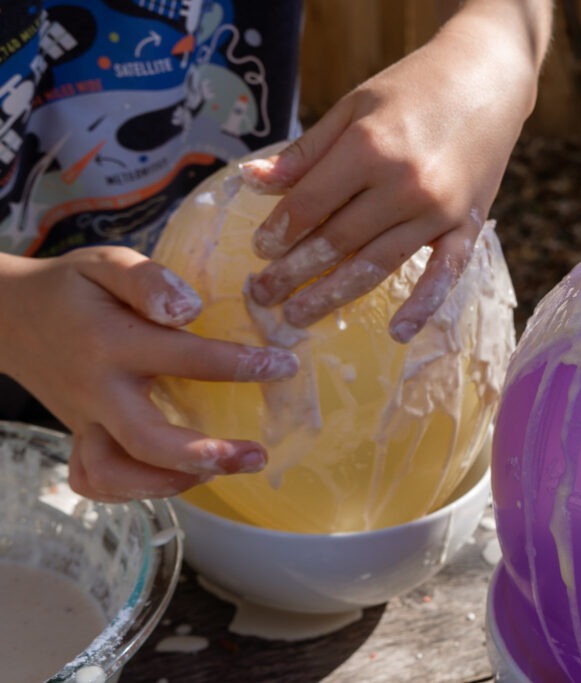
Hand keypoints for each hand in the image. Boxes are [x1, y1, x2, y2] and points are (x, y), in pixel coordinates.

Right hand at [0, 247, 298, 501]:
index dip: (242, 365)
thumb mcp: (105, 262)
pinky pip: (97, 480)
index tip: (285, 365)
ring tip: (220, 470)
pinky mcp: (80, 437)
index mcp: (111, 342)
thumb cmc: (71, 288)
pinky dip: (134, 490)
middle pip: (148, 441)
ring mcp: (85, 421)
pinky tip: (176, 478)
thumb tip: (191, 309)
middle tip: (256, 454)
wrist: (7, 316)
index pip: (186, 359)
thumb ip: (148, 280)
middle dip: (207, 455)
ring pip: (117, 475)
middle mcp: (98, 391)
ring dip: (171, 483)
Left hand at [242, 0, 550, 341]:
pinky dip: (423, 306)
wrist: (488, 77)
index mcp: (369, 147)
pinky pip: (444, 274)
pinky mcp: (468, 225)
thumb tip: (253, 182)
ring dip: (332, 294)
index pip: (310, 204)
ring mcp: (438, 210)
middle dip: (293, 271)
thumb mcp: (353, 106)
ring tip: (297, 315)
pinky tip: (398, 333)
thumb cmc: (414, 88)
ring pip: (376, 264)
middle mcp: (403, 184)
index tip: (258, 250)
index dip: (279, 231)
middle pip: (336, 241)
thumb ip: (306, 151)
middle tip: (262, 295)